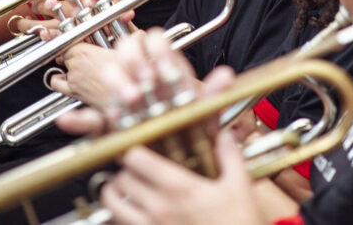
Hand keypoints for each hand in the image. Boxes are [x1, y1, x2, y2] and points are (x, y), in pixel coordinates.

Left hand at [50, 42, 122, 109]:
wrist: (126, 95)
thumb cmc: (125, 75)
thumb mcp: (116, 53)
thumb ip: (102, 49)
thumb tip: (101, 49)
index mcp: (84, 51)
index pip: (68, 44)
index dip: (74, 48)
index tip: (77, 50)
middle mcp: (75, 64)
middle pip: (66, 56)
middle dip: (73, 59)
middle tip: (85, 62)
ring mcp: (72, 78)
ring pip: (63, 68)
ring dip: (68, 69)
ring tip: (78, 71)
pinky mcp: (72, 91)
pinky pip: (56, 83)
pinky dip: (57, 80)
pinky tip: (62, 79)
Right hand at [55, 29, 231, 133]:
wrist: (184, 163)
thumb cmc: (196, 133)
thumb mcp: (206, 114)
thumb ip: (212, 95)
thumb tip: (225, 76)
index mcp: (166, 70)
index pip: (154, 42)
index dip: (157, 49)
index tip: (163, 65)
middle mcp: (144, 79)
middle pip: (128, 51)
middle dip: (135, 62)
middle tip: (146, 81)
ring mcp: (127, 98)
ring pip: (111, 75)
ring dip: (117, 82)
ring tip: (131, 99)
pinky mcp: (113, 124)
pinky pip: (91, 119)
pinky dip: (79, 120)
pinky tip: (72, 121)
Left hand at [101, 130, 266, 224]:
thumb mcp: (240, 189)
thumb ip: (230, 157)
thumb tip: (225, 135)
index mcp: (179, 188)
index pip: (136, 158)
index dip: (133, 149)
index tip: (137, 148)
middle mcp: (159, 208)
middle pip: (121, 179)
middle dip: (124, 171)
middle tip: (131, 169)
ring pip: (113, 206)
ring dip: (113, 195)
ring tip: (119, 190)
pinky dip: (119, 218)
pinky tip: (130, 214)